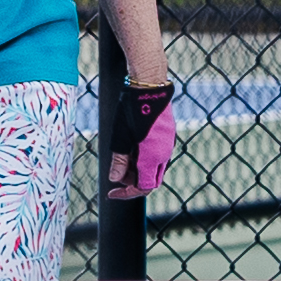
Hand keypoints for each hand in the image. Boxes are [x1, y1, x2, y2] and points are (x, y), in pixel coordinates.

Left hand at [115, 74, 178, 199]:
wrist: (150, 86)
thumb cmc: (133, 109)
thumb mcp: (121, 137)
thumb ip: (120, 161)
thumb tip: (115, 179)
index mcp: (152, 157)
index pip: (143, 188)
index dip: (126, 193)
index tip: (112, 192)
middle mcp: (164, 154)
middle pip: (151, 182)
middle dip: (133, 184)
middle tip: (117, 176)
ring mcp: (168, 146)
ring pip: (155, 170)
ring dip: (139, 171)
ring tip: (122, 160)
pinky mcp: (168, 137)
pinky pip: (158, 157)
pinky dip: (145, 161)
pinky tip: (133, 150)